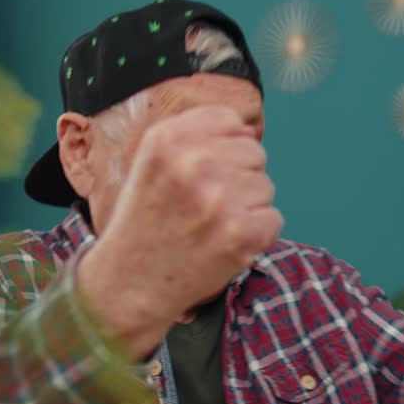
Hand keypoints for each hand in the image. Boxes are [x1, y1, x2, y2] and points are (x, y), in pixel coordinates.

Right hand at [78, 105, 281, 355]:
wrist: (130, 283)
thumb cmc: (146, 220)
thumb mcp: (152, 161)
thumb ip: (195, 136)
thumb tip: (249, 131)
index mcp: (168, 139)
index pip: (230, 120)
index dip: (223, 147)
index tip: (202, 173)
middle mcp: (193, 163)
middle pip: (254, 152)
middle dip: (237, 176)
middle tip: (204, 205)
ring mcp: (218, 199)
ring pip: (265, 186)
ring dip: (246, 207)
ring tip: (210, 226)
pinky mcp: (240, 234)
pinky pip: (273, 218)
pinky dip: (256, 235)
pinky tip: (223, 244)